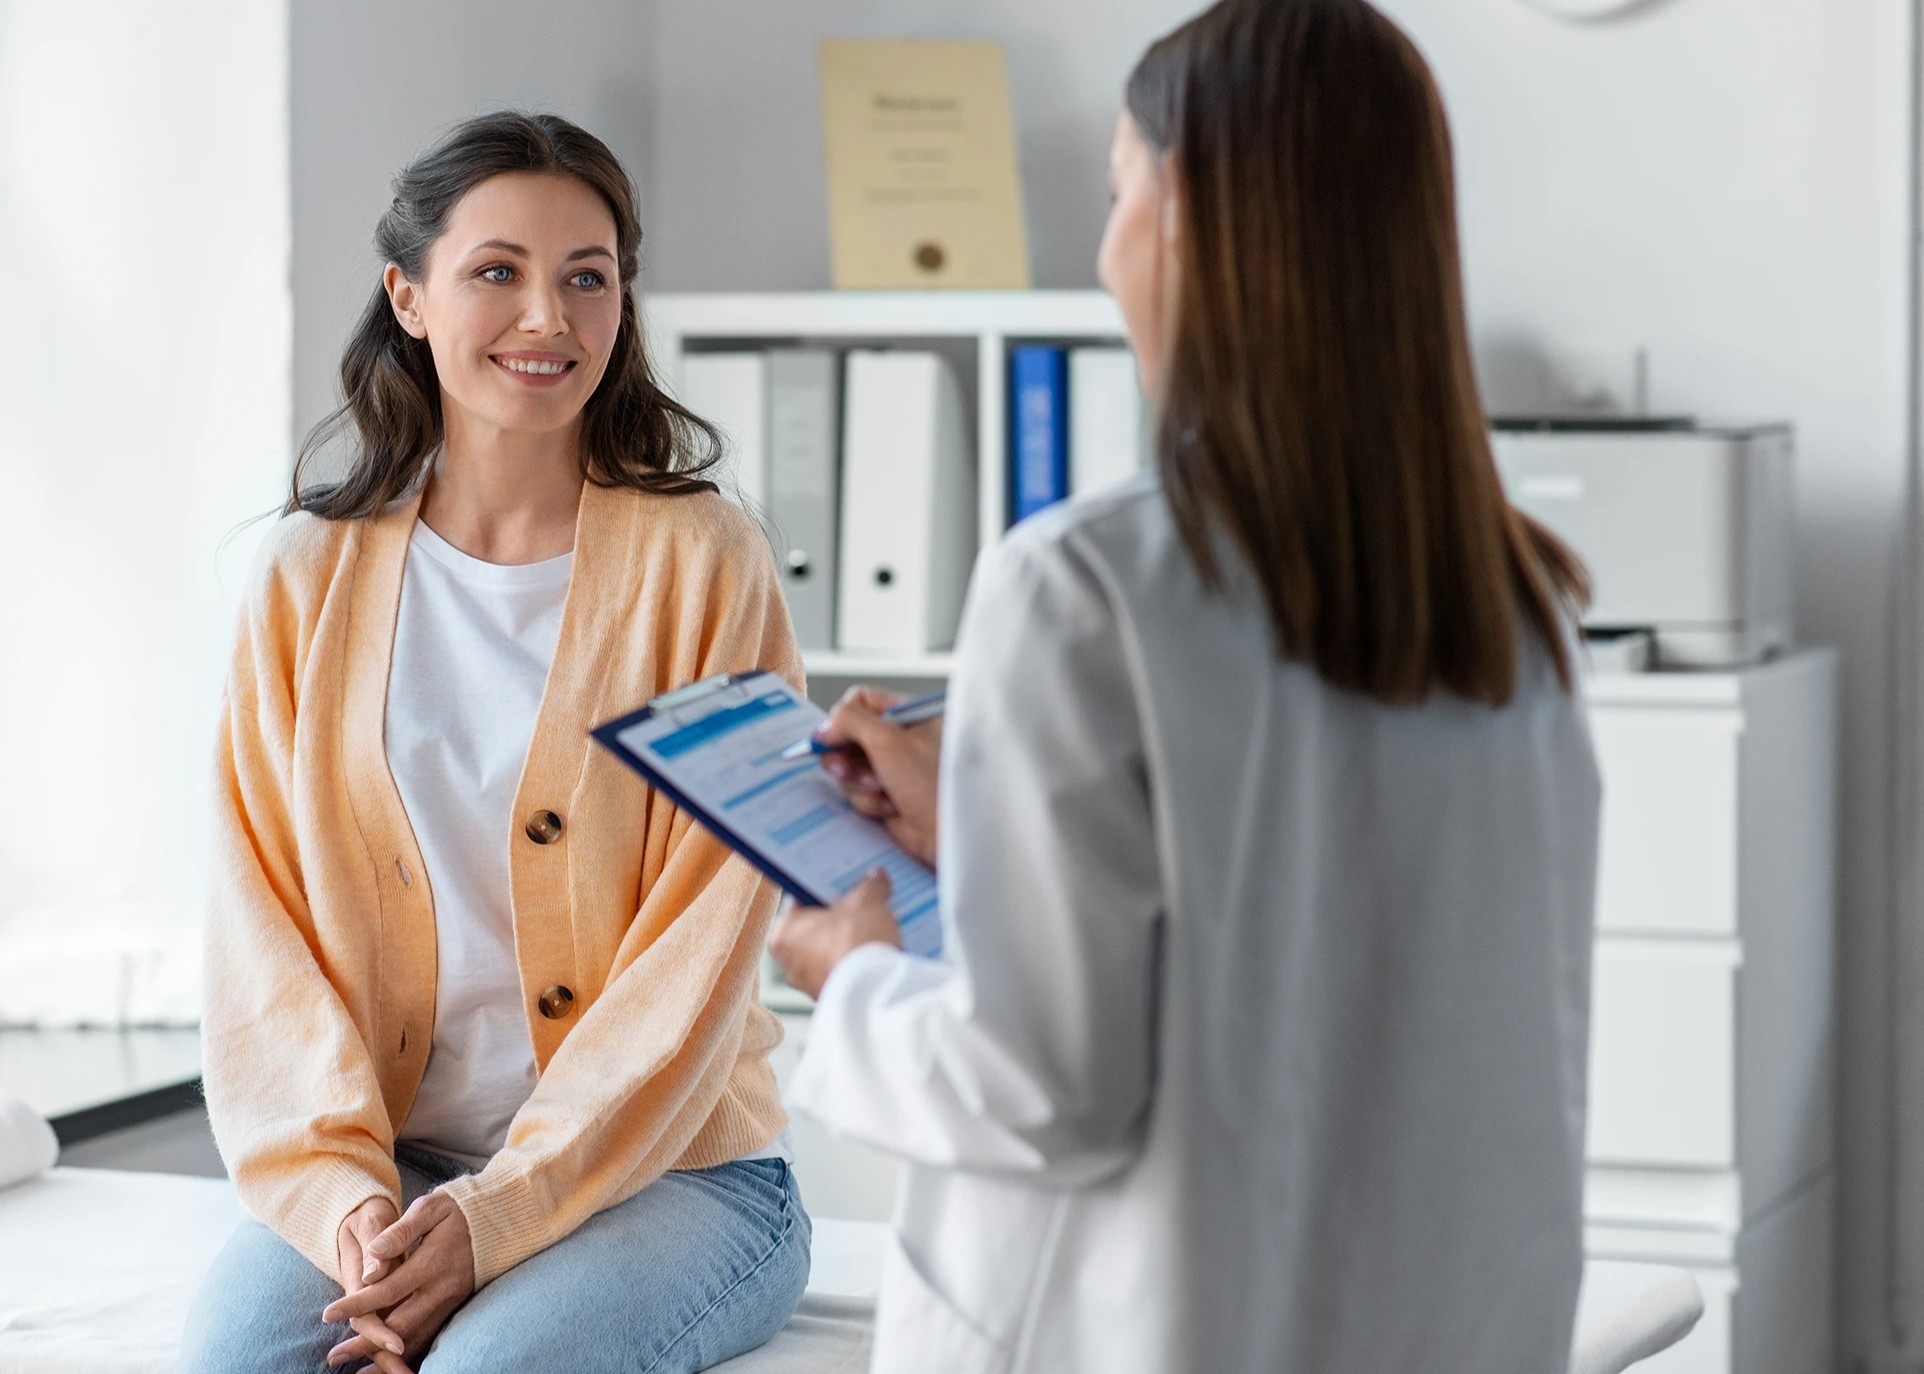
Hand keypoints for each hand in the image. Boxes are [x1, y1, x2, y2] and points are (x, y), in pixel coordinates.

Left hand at [324, 1191, 475, 1370]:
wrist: (497, 1221)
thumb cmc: (457, 1210)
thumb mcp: (430, 1208)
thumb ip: (402, 1230)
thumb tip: (374, 1252)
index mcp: (433, 1263)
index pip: (388, 1290)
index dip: (358, 1303)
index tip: (329, 1313)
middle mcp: (443, 1289)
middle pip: (399, 1324)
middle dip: (364, 1342)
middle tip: (334, 1355)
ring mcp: (451, 1302)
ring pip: (414, 1337)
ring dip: (382, 1354)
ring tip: (354, 1368)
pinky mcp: (454, 1308)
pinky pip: (427, 1336)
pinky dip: (405, 1352)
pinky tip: (385, 1360)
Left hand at [768, 870, 904, 998]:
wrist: (874, 991)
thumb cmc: (855, 943)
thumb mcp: (867, 900)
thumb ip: (870, 885)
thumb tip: (875, 879)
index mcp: (784, 934)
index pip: (801, 900)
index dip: (825, 888)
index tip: (843, 882)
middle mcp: (790, 963)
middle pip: (818, 929)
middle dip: (841, 917)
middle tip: (864, 903)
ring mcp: (811, 985)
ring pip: (831, 953)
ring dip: (850, 942)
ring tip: (877, 928)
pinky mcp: (833, 1000)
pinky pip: (845, 973)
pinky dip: (858, 964)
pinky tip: (879, 953)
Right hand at [816, 686, 940, 867]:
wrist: (950, 834)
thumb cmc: (933, 783)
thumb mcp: (888, 739)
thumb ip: (850, 721)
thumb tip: (824, 728)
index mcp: (908, 715)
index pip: (861, 702)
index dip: (841, 720)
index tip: (828, 739)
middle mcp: (902, 739)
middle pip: (849, 737)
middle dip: (845, 757)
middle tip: (843, 770)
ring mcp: (893, 769)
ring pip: (849, 768)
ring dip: (860, 783)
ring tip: (883, 791)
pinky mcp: (888, 796)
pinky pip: (859, 793)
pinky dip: (869, 801)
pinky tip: (890, 808)